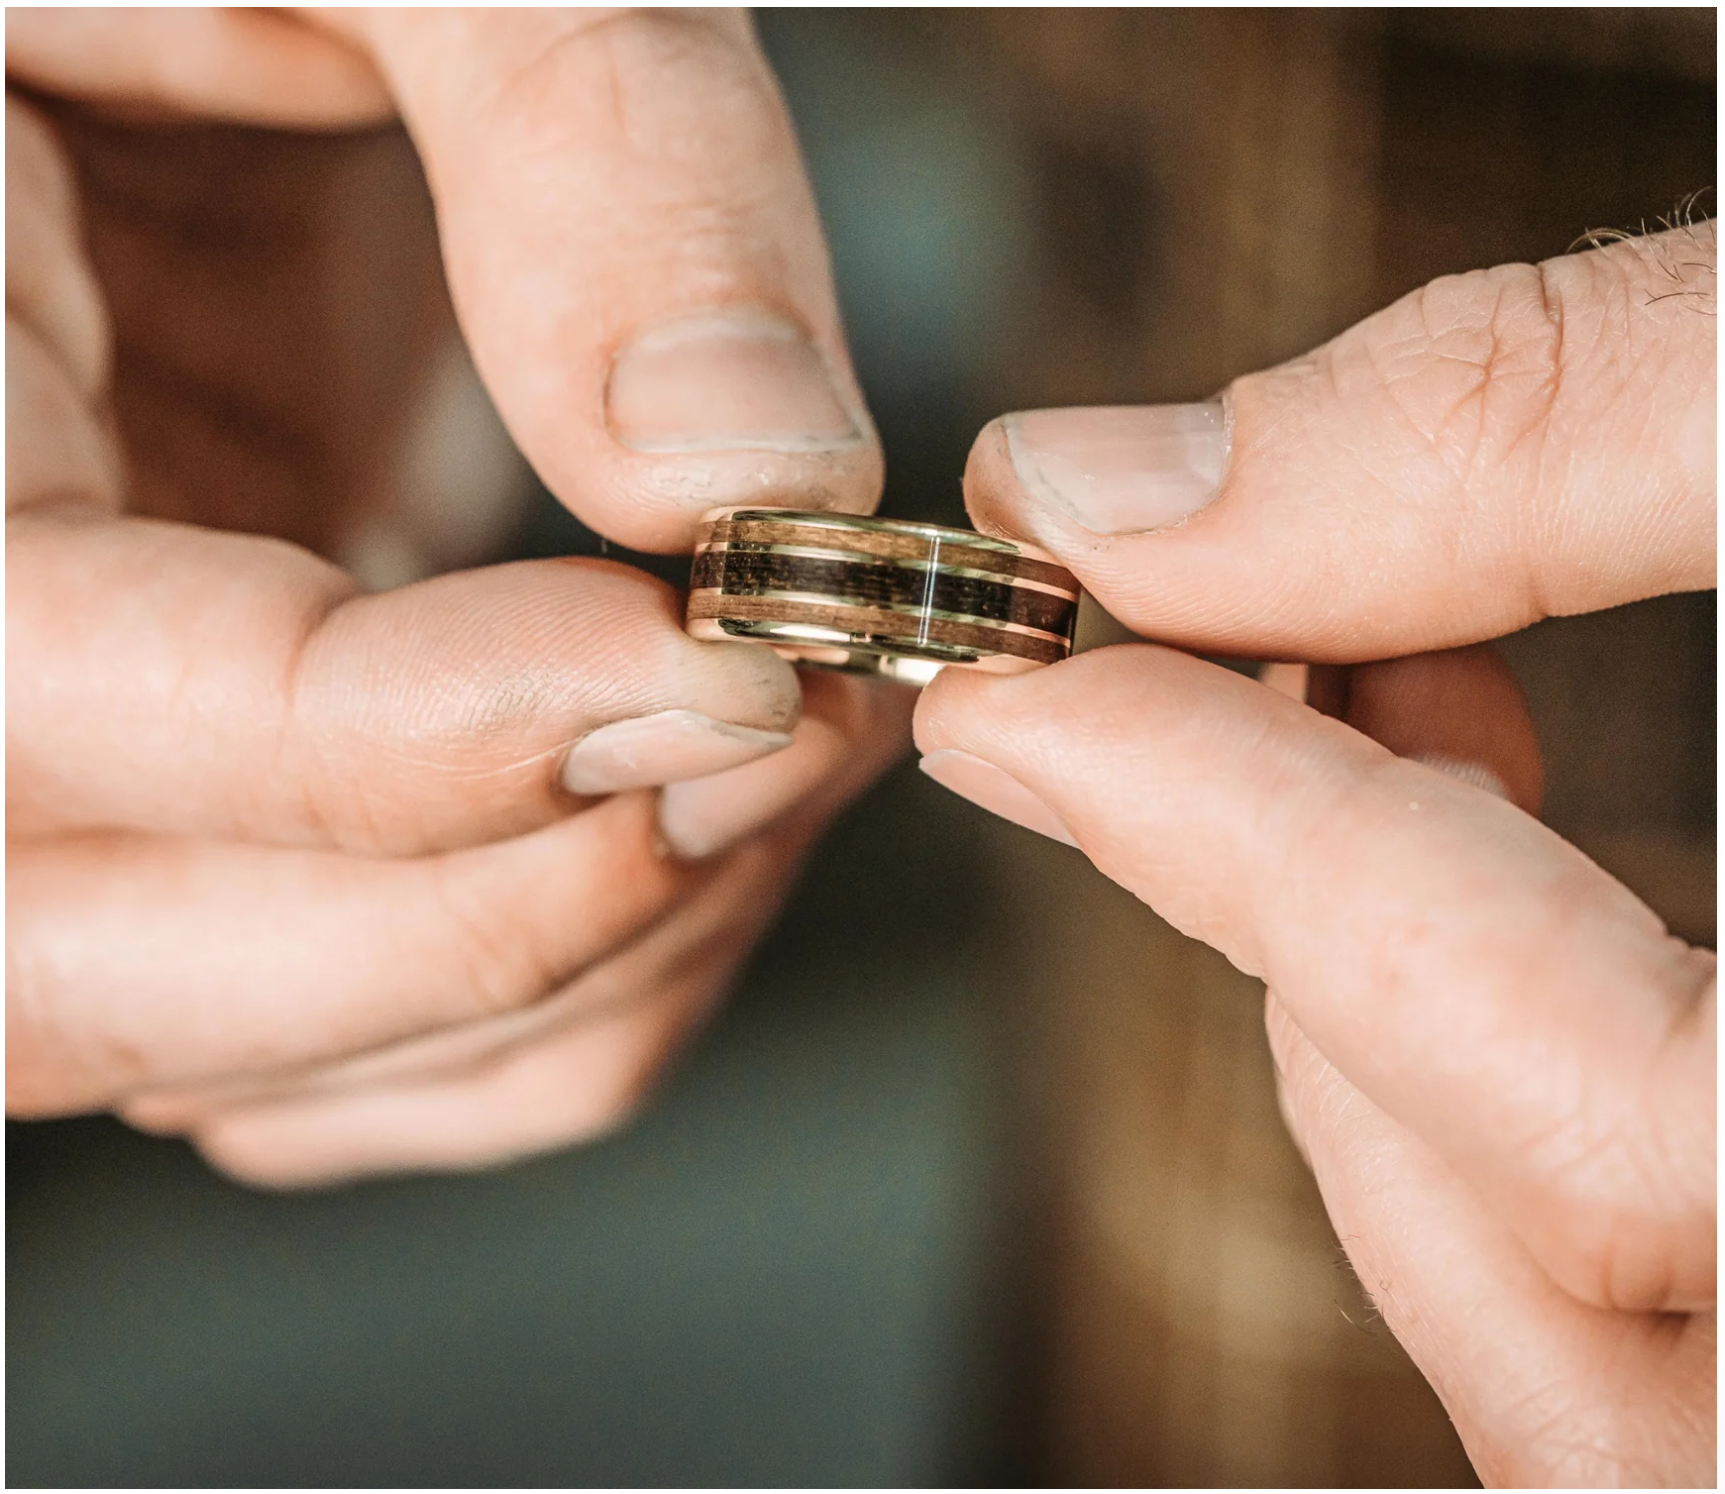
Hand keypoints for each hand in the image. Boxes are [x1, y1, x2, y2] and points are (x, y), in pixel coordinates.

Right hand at [6, 10, 907, 1184]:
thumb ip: (590, 140)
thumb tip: (754, 468)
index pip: (41, 684)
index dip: (410, 739)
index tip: (728, 669)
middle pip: (103, 966)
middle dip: (510, 906)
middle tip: (792, 732)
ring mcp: (54, 741)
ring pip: (233, 1050)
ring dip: (563, 971)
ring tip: (790, 753)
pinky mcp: (196, 781)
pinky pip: (324, 1022)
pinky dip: (532, 1002)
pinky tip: (689, 833)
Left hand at [916, 226, 1714, 1482]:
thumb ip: (1559, 420)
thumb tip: (1134, 482)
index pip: (1607, 1114)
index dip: (1284, 861)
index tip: (1050, 687)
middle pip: (1564, 1272)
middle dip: (1313, 973)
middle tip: (1146, 729)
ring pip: (1567, 1309)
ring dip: (1382, 1028)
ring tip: (1325, 756)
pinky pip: (1616, 1268)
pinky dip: (1472, 1071)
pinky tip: (1446, 857)